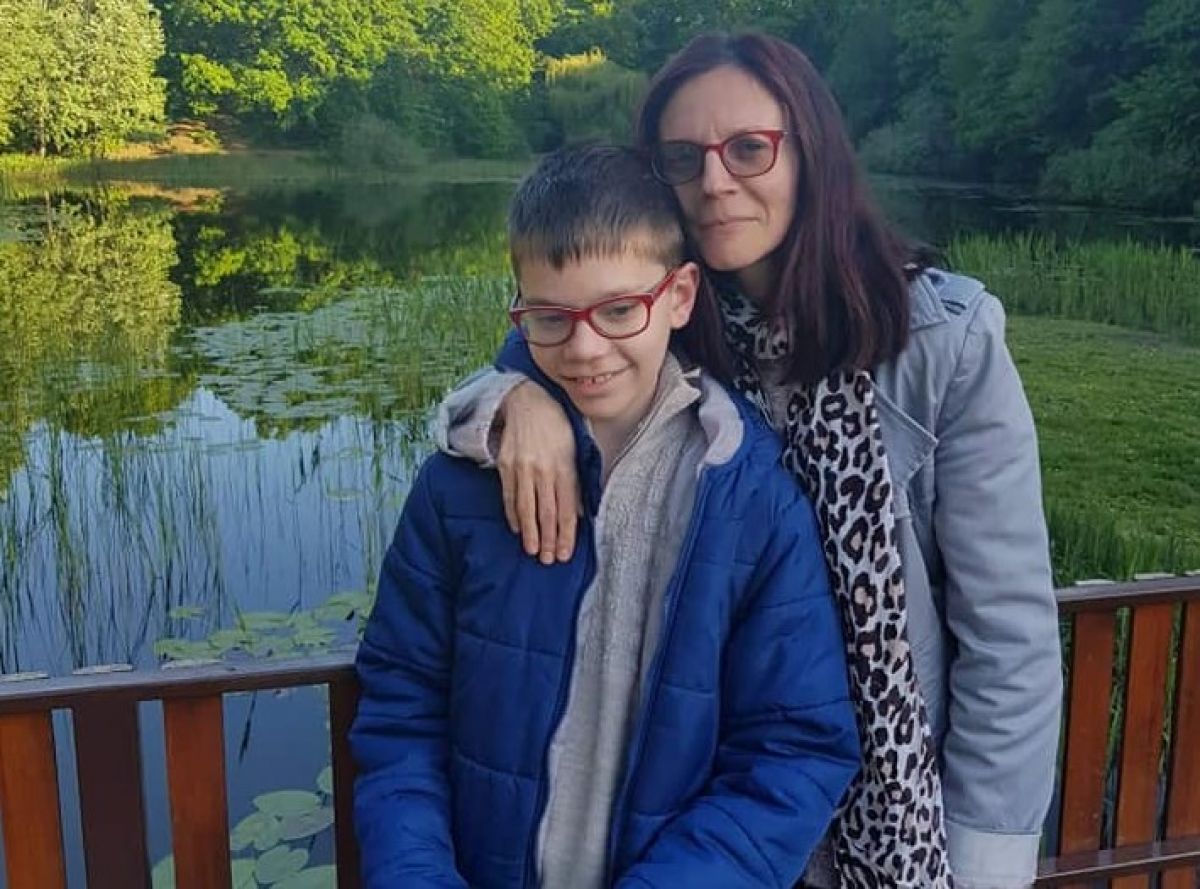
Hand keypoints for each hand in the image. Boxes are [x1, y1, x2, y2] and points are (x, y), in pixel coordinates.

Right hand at [495, 381, 579, 563]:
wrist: (528, 401)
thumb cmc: (557, 427)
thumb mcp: (574, 450)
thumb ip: (575, 483)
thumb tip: (577, 514)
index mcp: (565, 467)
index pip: (566, 509)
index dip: (566, 535)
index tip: (565, 554)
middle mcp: (543, 470)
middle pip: (546, 513)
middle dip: (548, 540)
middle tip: (549, 561)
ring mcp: (522, 468)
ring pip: (526, 508)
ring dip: (530, 533)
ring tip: (533, 552)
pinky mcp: (505, 465)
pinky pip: (508, 495)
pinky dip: (512, 515)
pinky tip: (518, 530)